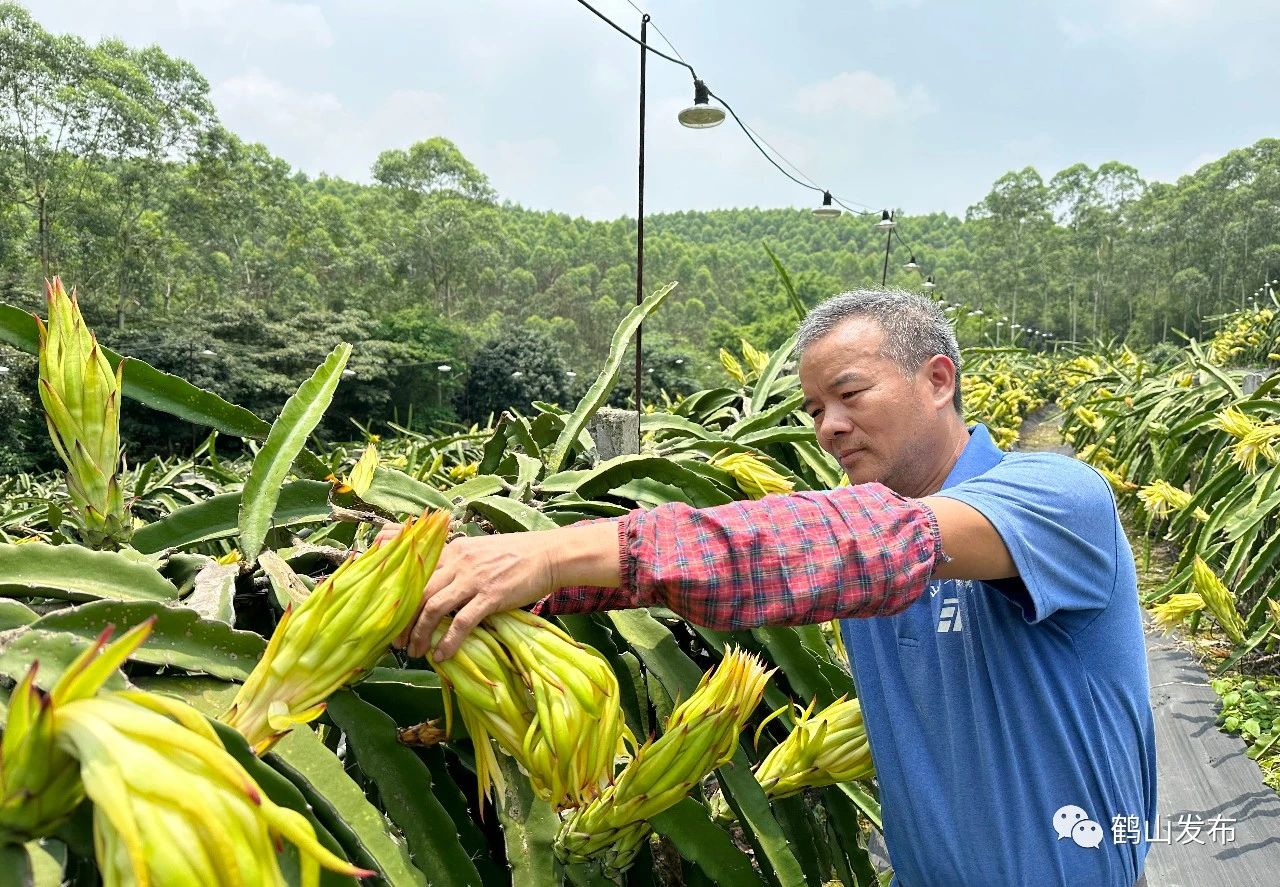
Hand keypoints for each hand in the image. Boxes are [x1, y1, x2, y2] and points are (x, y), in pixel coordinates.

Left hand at [383, 520, 620, 661]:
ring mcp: (474, 579)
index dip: (398, 597)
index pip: (414, 572)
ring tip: (416, 652)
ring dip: (420, 634)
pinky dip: (448, 642)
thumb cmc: (516, 555)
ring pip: (432, 608)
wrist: (549, 554)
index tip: (390, 617)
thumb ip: (457, 563)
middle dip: (403, 621)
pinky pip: (461, 622)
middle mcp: (458, 562)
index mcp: (453, 549)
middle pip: (417, 593)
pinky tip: (442, 656)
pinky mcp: (491, 596)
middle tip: (397, 642)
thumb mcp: (479, 551)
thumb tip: (437, 587)